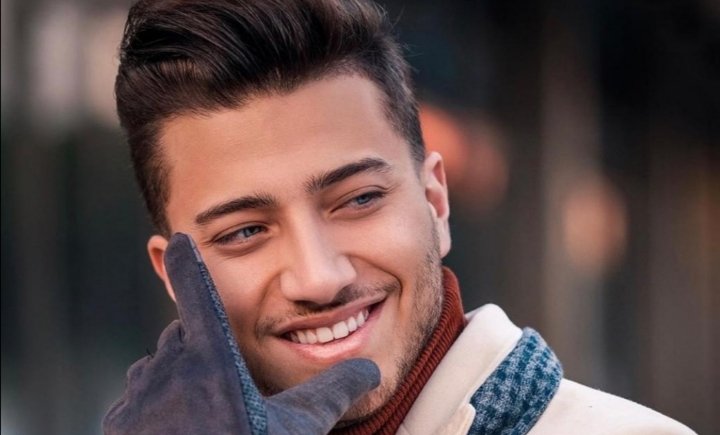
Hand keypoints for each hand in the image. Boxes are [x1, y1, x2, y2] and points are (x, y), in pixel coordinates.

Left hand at [103, 233, 379, 433]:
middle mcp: (170, 367)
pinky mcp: (119, 422)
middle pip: (184, 337)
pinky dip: (154, 408)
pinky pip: (137, 400)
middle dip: (202, 347)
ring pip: (160, 368)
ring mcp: (141, 396)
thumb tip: (369, 368)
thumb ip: (335, 390)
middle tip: (225, 380)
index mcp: (213, 357)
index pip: (199, 292)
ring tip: (204, 409)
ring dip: (178, 378)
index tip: (178, 238)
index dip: (190, 263)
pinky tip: (179, 430)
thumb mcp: (301, 426)